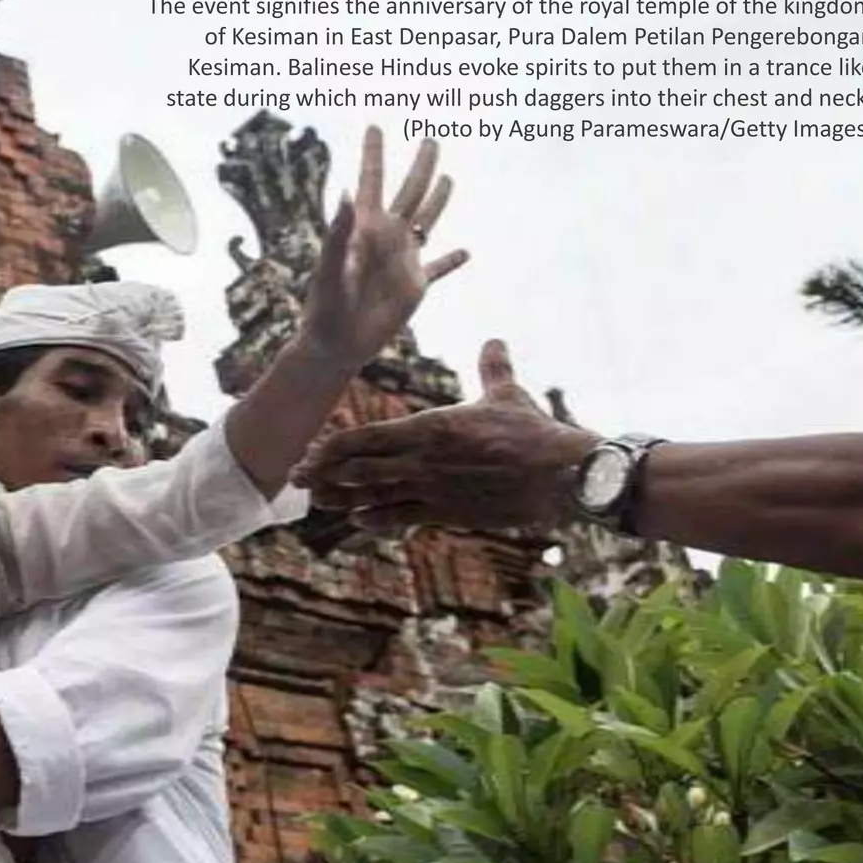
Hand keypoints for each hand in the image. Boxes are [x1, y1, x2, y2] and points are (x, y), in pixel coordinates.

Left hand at [292, 339, 598, 531]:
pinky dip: (379, 520)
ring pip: (377, 496)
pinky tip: (358, 521)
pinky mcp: (452, 514)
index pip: (370, 435)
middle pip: (362, 467)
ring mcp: (436, 490)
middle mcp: (425, 460)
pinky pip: (406, 518)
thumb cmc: (536, 432)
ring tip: (317, 501)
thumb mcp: (508, 395)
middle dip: (327, 472)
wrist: (565, 474)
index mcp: (431, 427)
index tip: (313, 446)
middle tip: (297, 476)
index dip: (337, 444)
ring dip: (344, 498)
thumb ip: (493, 368)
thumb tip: (494, 341)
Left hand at [298, 126, 468, 364]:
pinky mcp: (414, 286)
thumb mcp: (330, 267)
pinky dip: (453, 260)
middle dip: (421, 164)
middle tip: (432, 138)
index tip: (373, 125)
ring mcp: (402, 259)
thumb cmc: (325, 307)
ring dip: (439, 199)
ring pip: (429, 221)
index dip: (373, 153)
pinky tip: (466, 252)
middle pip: (411, 191)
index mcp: (364, 227)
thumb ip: (339, 232)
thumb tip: (346, 192)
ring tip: (449, 179)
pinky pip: (438, 268)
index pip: (372, 180)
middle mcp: (386, 237)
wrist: (335, 344)